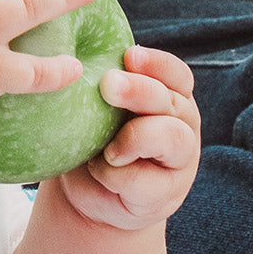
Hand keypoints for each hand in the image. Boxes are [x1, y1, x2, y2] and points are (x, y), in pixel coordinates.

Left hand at [59, 47, 200, 229]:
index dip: (156, 64)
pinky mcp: (164, 194)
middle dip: (139, 91)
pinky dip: (115, 174)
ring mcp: (179, 161)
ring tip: (107, 147)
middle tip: (107, 84)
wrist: (85, 198)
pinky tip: (98, 170)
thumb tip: (70, 62)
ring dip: (134, 136)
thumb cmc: (90, 144)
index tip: (129, 54)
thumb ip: (98, 92)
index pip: (176, 75)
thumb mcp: (94, 114)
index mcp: (170, 98)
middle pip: (171, 101)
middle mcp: (182, 125)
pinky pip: (143, 179)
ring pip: (171, 137)